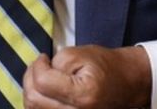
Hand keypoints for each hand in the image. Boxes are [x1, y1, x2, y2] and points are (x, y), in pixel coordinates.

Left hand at [23, 45, 151, 108]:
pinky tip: (44, 90)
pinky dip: (37, 101)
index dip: (37, 65)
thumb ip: (56, 63)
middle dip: (30, 78)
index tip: (44, 57)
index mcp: (84, 95)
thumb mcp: (80, 54)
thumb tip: (38, 72)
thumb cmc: (105, 66)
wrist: (126, 83)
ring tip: (42, 76)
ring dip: (32, 90)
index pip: (42, 82)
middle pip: (33, 100)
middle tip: (39, 66)